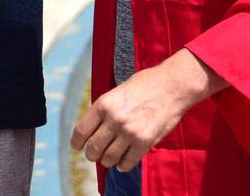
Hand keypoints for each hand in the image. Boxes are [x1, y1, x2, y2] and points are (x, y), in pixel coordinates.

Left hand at [70, 49, 225, 171]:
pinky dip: (123, 165)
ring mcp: (130, 132)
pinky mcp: (145, 141)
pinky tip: (122, 163)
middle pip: (93, 148)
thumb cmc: (145, 84)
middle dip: (91, 154)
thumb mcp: (117, 91)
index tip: (77, 147)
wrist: (173, 86)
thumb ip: (105, 109)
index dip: (76, 143)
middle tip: (94, 155)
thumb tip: (93, 128)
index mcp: (104, 104)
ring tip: (109, 159)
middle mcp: (114, 119)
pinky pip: (128, 162)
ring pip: (109, 158)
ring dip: (107, 161)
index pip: (81, 131)